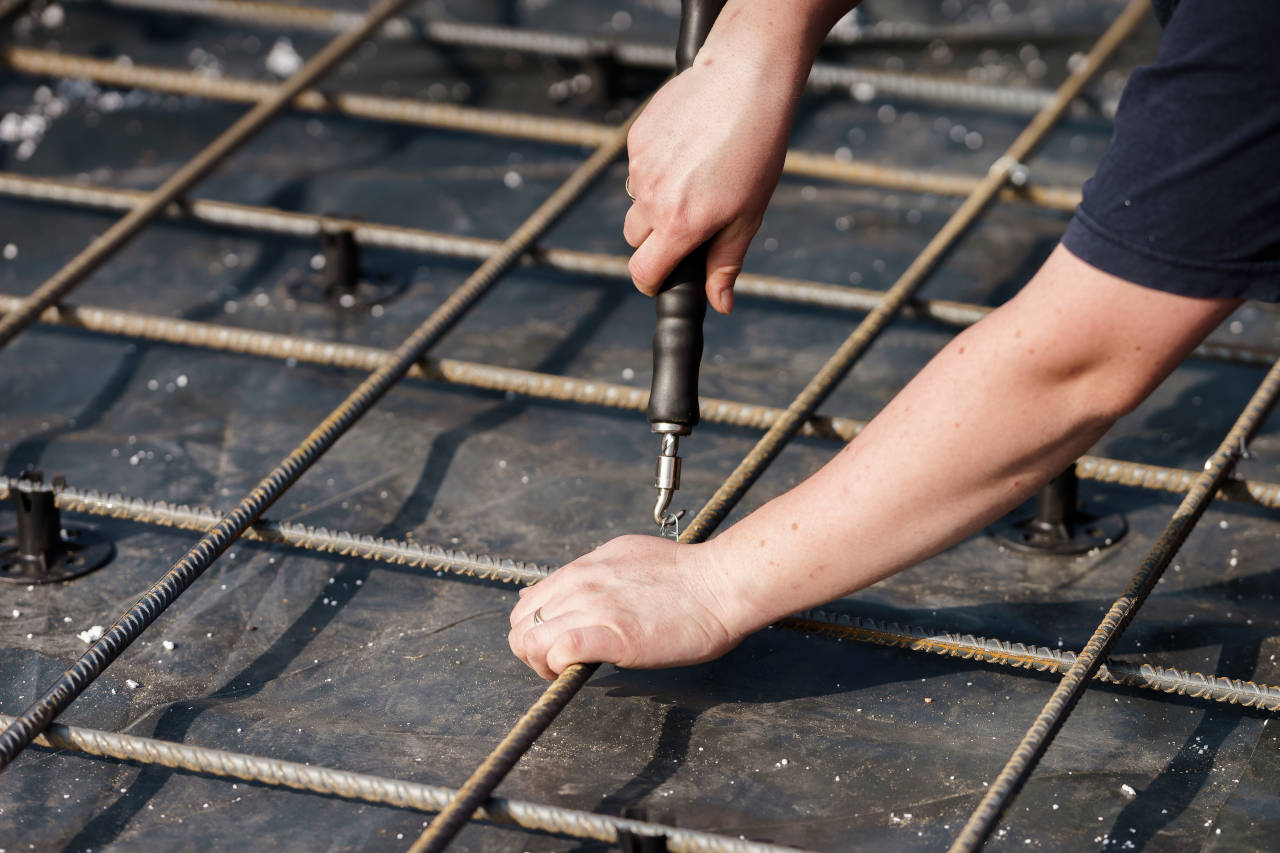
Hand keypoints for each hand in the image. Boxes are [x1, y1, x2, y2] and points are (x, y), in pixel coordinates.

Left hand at [507, 535, 746, 678]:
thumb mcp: (624, 557)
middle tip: (559, 663)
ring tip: (568, 670)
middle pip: (521, 627)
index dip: (533, 631)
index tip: (553, 644)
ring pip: (531, 642)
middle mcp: (581, 585)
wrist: (720, 584)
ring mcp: (594, 608)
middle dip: (532, 651)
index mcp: (583, 569)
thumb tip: (565, 588)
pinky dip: (560, 666)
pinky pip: (560, 652)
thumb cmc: (685, 575)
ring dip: (543, 664)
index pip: (526, 605)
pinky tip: (579, 669)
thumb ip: (589, 575)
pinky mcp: (612, 635)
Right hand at [623, 32, 806, 313]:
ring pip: (636, 201)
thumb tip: (719, 303)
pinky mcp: (637, 137)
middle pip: (635, 239)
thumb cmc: (756, 149)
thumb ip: (726, 262)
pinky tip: (689, 149)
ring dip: (656, 201)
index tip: (665, 277)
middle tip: (694, 218)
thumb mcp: (749, 214)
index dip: (653, 281)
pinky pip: (638, 167)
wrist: (745, 80)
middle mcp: (651, 197)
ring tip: (697, 176)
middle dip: (656, 238)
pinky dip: (657, 167)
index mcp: (679, 224)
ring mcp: (640, 166)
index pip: (642, 272)